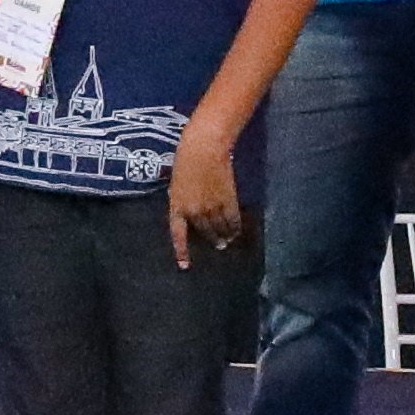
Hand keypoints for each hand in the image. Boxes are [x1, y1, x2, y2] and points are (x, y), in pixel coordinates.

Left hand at [167, 131, 243, 268]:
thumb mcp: (177, 183)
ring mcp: (211, 207)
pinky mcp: (227, 201)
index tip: (185, 266)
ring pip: (220, 228)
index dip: (182, 251)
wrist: (204, 147)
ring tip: (229, 240)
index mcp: (177, 206)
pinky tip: (237, 229)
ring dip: (225, 236)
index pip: (178, 234)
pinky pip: (232, 220)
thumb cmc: (186, 160)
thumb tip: (189, 214)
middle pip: (205, 232)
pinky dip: (235, 226)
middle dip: (212, 240)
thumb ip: (182, 201)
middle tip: (219, 245)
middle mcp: (194, 211)